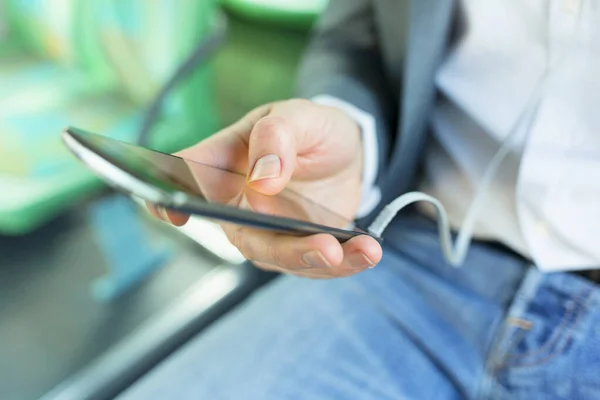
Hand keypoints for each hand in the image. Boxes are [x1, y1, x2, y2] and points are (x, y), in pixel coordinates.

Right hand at [149, 99, 381, 277]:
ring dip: (321, 260)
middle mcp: (238, 206)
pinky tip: (369, 251)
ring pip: (282, 257)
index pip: (182, 181)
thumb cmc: (310, 128)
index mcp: (222, 165)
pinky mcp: (299, 247)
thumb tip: (261, 181)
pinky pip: (315, 264)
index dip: (163, 199)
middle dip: (283, 247)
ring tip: (360, 250)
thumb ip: (277, 137)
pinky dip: (345, 262)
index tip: (174, 212)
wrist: (345, 149)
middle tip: (325, 247)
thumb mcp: (299, 116)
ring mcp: (268, 231)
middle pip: (243, 235)